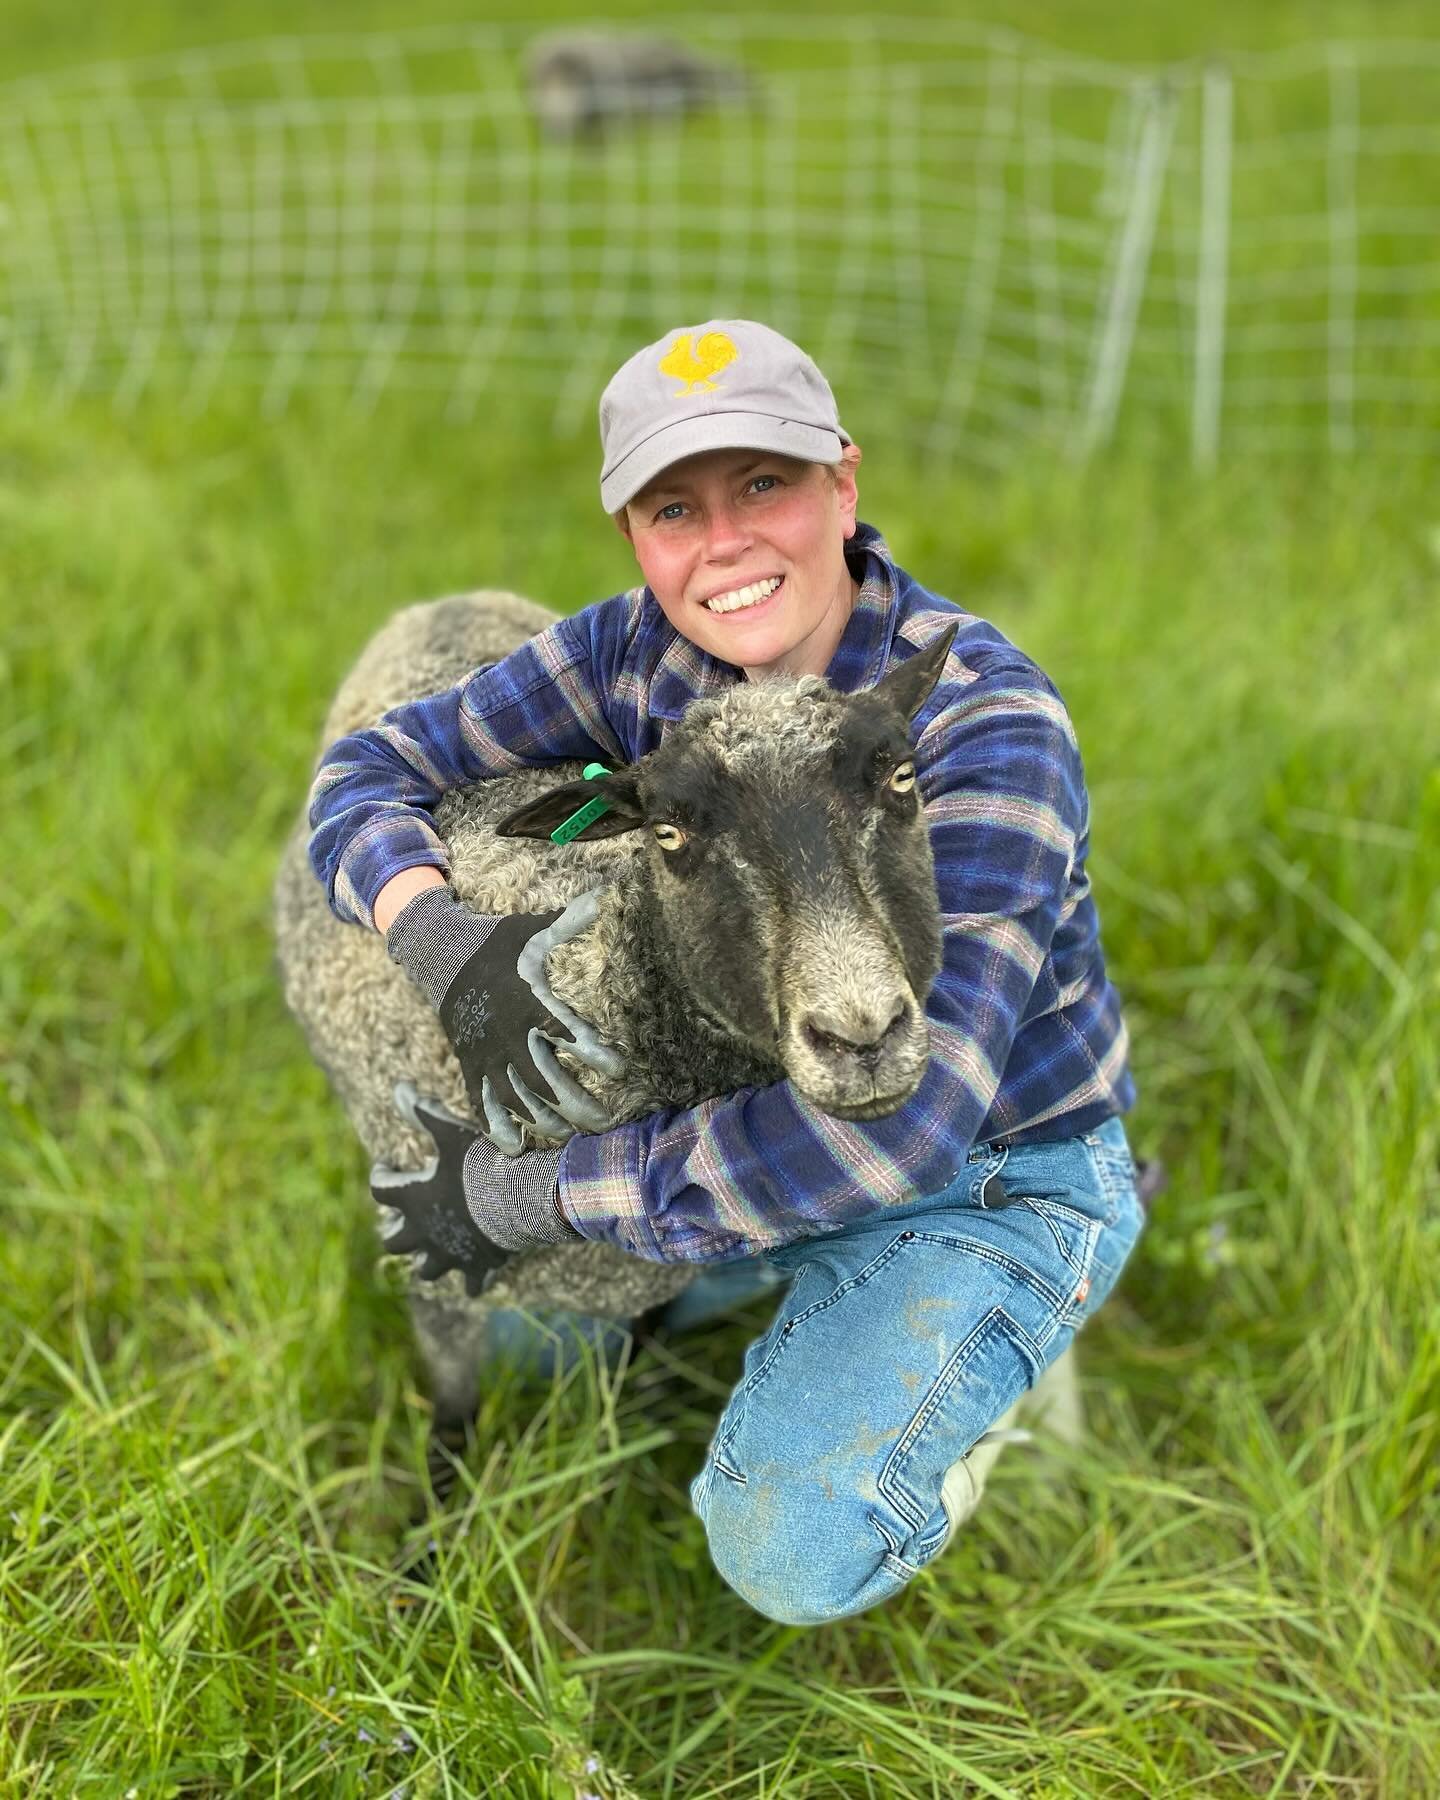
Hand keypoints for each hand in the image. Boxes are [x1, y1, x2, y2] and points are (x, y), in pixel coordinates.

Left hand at [371, 1082, 573, 1295]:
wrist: (519, 1199)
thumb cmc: (482, 1164)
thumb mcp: (450, 1133)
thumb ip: (423, 1113)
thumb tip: (398, 1087)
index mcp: (413, 1199)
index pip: (380, 1189)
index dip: (380, 1176)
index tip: (387, 1165)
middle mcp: (424, 1232)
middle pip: (394, 1241)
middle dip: (395, 1230)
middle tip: (403, 1218)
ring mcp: (450, 1254)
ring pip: (425, 1270)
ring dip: (426, 1261)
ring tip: (432, 1252)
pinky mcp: (477, 1266)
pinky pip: (472, 1285)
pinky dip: (474, 1282)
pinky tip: (478, 1280)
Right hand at [386, 886, 623, 1150]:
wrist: (441, 959)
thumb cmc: (498, 945)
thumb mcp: (532, 930)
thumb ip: (569, 920)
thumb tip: (604, 893)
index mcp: (529, 1002)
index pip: (567, 1033)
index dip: (594, 1054)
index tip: (621, 1072)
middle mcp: (508, 1035)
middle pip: (545, 1081)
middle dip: (577, 1106)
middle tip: (606, 1124)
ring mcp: (487, 1056)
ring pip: (516, 1101)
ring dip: (545, 1123)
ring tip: (570, 1138)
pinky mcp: (471, 1068)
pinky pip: (481, 1107)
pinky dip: (496, 1131)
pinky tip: (517, 1151)